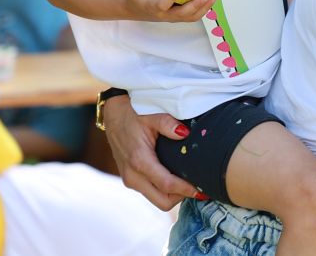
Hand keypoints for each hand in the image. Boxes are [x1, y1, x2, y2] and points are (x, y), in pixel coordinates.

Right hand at [102, 95, 200, 209]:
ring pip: (157, 200)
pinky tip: (175, 178)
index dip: (186, 190)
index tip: (203, 189)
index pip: (167, 185)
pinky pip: (151, 193)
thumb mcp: (151, 115)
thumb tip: (185, 133)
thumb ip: (168, 124)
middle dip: (182, 197)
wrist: (113, 115)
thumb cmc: (132, 114)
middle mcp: (133, 176)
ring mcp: (130, 180)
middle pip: (163, 201)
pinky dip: (165, 191)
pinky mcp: (130, 180)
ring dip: (174, 195)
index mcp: (139, 161)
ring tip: (188, 183)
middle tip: (198, 187)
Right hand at [122, 0, 215, 22]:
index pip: (162, 5)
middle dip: (194, 5)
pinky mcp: (179, 17)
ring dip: (203, 8)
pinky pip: (193, 16)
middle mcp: (164, 15)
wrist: (137, 10)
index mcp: (152, 7)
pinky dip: (203, 9)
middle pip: (182, 14)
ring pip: (190, 17)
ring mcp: (173, 17)